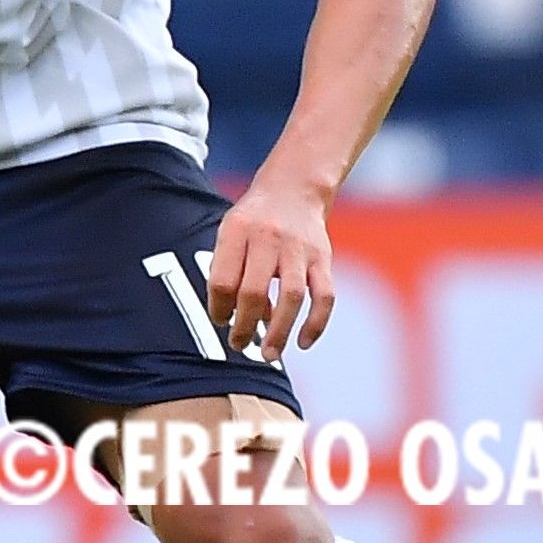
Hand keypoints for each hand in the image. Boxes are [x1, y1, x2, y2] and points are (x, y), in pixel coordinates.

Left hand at [208, 172, 337, 363]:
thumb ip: (228, 272)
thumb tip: (238, 318)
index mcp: (237, 231)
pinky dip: (316, 323)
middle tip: (239, 344)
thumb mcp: (230, 232)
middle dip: (243, 326)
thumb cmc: (254, 221)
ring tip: (269, 354)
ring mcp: (299, 248)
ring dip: (279, 331)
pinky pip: (324, 296)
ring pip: (290, 297)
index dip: (218, 307)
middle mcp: (268, 238)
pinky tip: (304, 342)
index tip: (221, 320)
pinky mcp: (323, 258)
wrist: (294, 188)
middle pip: (253, 291)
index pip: (222, 279)